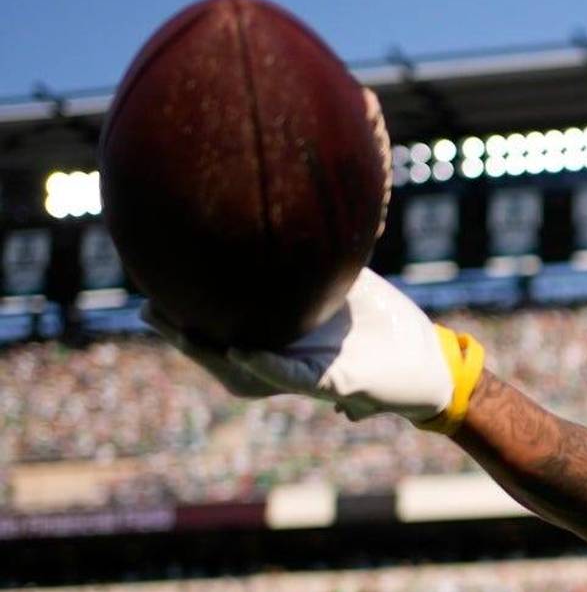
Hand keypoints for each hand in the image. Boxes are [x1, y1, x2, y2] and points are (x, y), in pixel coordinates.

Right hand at [144, 268, 484, 431]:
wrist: (431, 362)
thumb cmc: (388, 325)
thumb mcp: (346, 284)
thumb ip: (318, 260)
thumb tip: (294, 210)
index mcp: (289, 336)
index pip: (229, 324)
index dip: (193, 309)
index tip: (156, 282)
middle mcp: (291, 357)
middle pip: (223, 350)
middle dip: (185, 332)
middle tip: (150, 308)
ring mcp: (310, 372)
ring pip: (248, 371)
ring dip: (213, 351)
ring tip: (181, 329)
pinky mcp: (337, 381)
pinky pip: (296, 375)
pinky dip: (269, 364)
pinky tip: (239, 350)